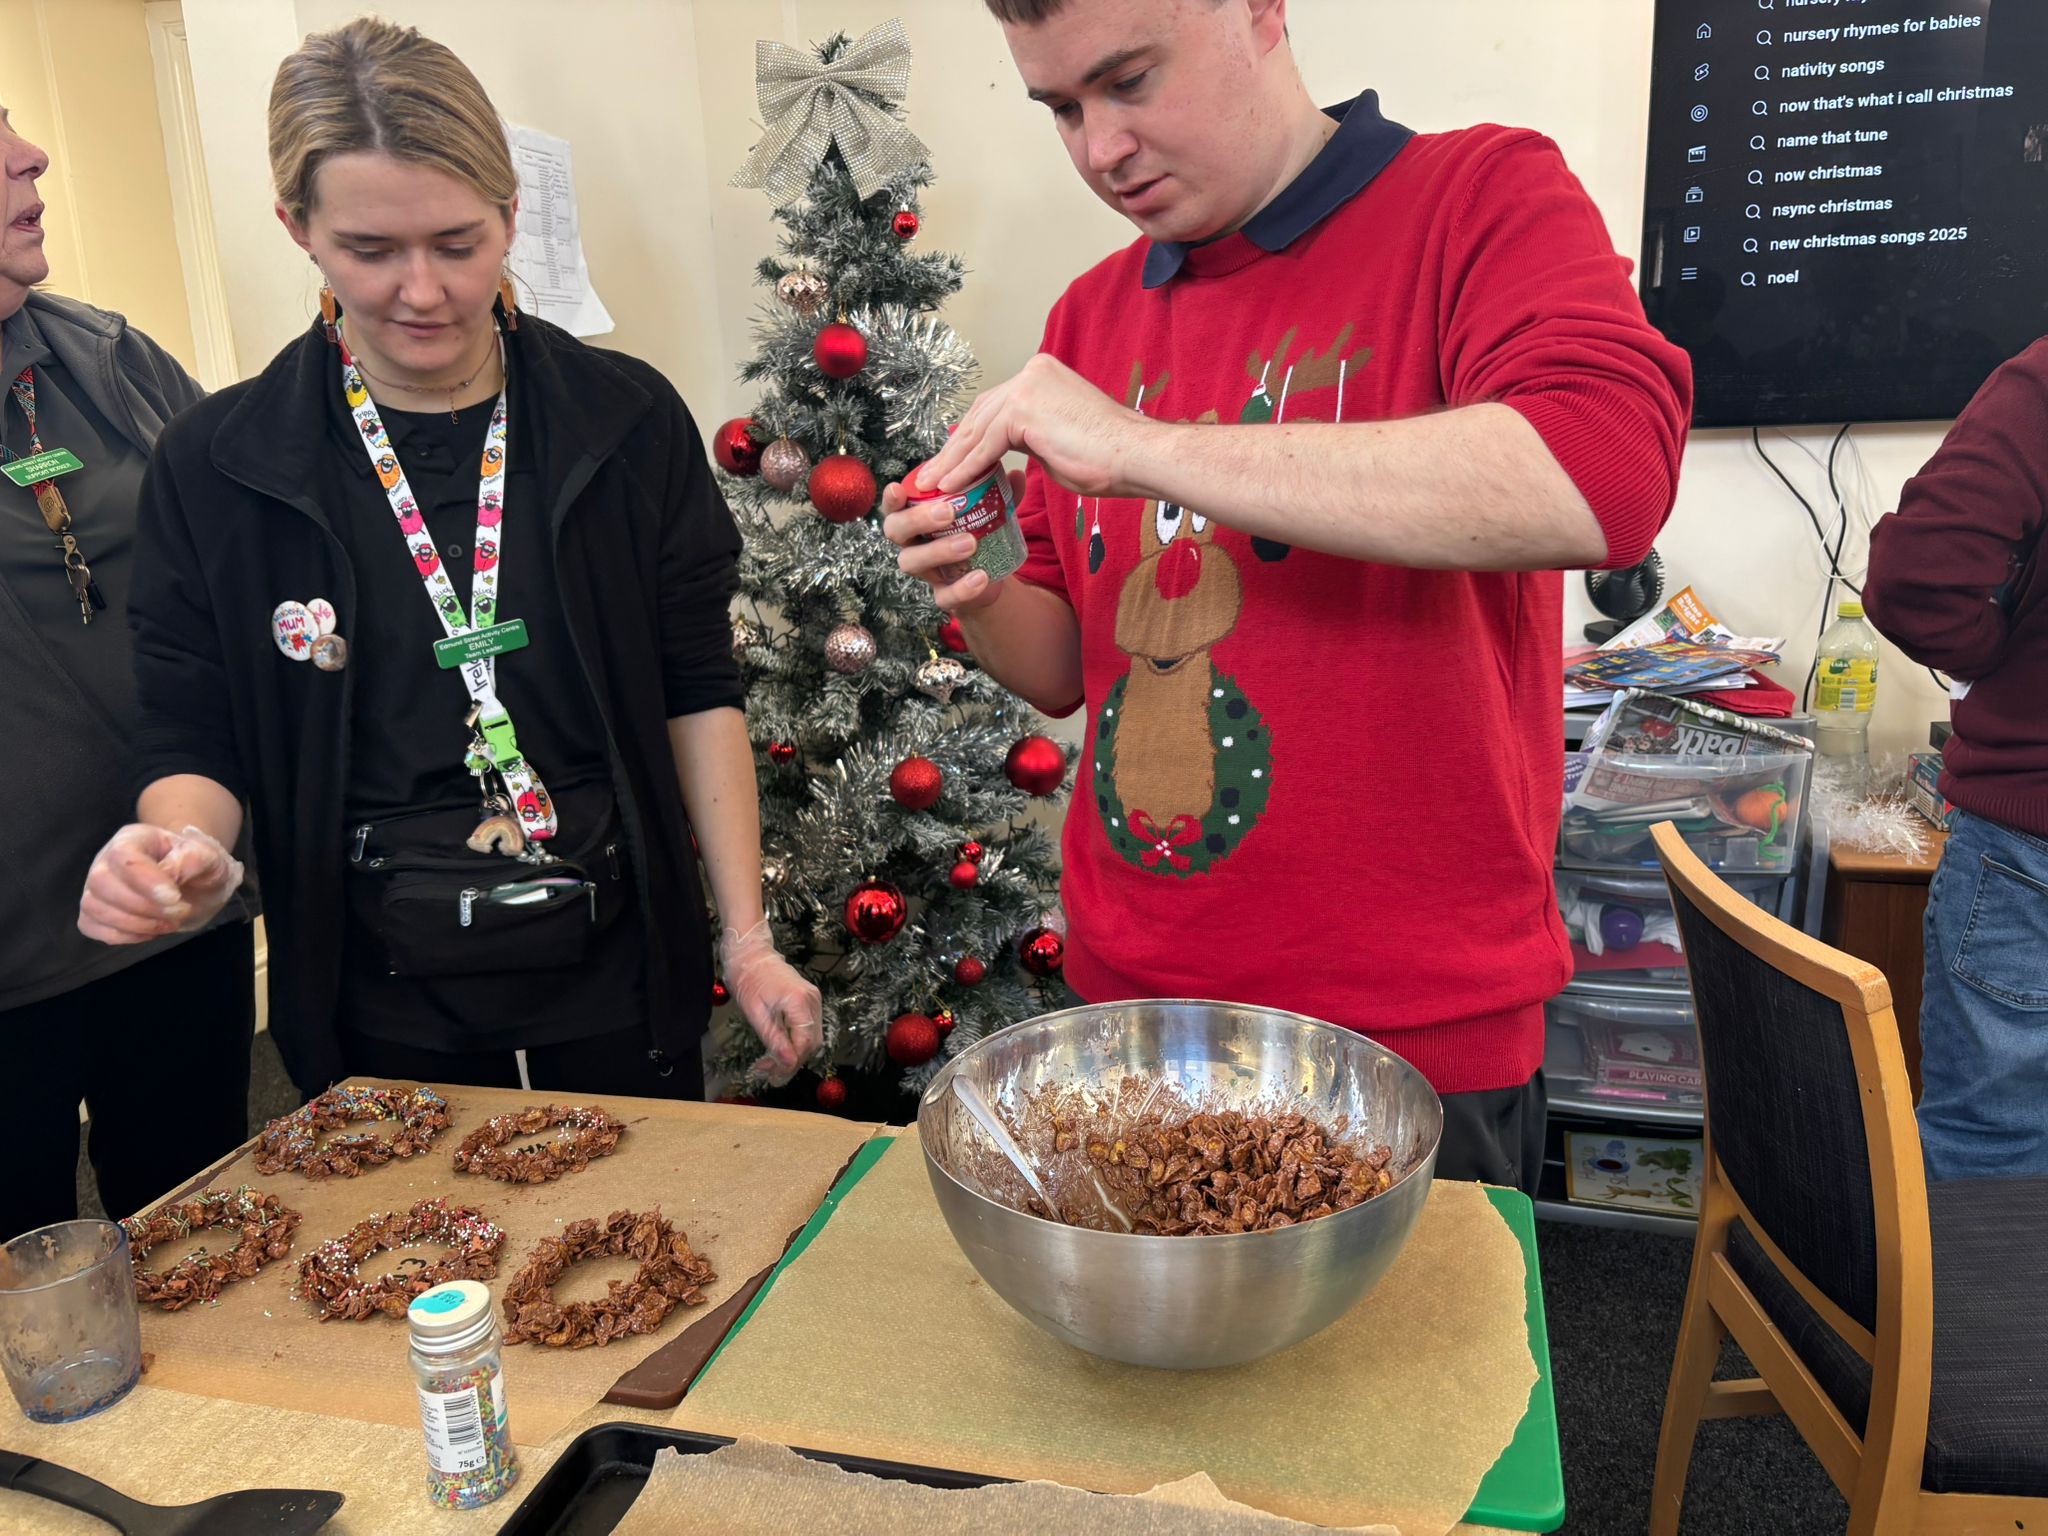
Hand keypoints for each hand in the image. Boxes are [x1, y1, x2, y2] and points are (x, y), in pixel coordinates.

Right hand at [78, 824, 243, 945]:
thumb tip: (168, 874)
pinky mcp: (94, 912)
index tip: (174, 897)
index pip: (123, 855)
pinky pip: (91, 926)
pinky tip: (149, 931)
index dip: (145, 880)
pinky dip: (122, 935)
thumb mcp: (210, 857)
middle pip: (101, 882)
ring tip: (169, 922)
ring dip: (135, 923)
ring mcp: (97, 886)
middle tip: (179, 911)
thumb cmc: (199, 867)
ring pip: (93, 907)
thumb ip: (192, 859)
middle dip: (143, 906)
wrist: (196, 886)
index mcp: (134, 838)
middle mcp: (107, 859)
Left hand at [719, 919, 823, 1087]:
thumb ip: (773, 1039)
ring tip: (769, 1065)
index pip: (804, 1043)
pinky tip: (778, 1049)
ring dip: (793, 1054)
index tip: (772, 1076)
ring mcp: (813, 1000)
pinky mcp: (808, 1001)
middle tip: (768, 1075)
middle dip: (791, 1062)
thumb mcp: (756, 1013)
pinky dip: (794, 1042)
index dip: (790, 1063)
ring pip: (811, 1038)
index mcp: (800, 1002)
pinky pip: (807, 1028)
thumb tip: (788, 1063)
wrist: (750, 954)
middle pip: (811, 1043)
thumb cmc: (748, 980)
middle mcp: (812, 1001)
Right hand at [880, 468, 1025, 614]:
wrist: (989, 574)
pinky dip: (962, 588)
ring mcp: (925, 571)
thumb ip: (999, 493)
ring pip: (912, 562)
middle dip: (917, 520)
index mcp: (915, 517)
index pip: (894, 506)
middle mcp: (912, 543)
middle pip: (896, 531)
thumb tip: (1018, 474)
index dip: (891, 499)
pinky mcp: (942, 595)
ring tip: (970, 543)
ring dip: (939, 551)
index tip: (897, 489)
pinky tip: (981, 577)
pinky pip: (944, 596)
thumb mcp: (987, 510)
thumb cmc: (976, 532)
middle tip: (947, 512)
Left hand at [916, 353, 1154, 499]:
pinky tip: (951, 486)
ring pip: (977, 429)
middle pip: (980, 414)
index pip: (994, 406)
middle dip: (953, 448)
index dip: (969, 436)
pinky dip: (966, 468)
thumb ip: (1029, 439)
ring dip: (952, 461)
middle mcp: (1032, 373)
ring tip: (932, 486)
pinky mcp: (1024, 409)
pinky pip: (985, 445)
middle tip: (932, 474)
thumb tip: (1005, 453)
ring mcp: (1028, 387)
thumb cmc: (1109, 457)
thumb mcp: (1057, 442)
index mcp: (1041, 375)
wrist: (1136, 456)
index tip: (950, 461)